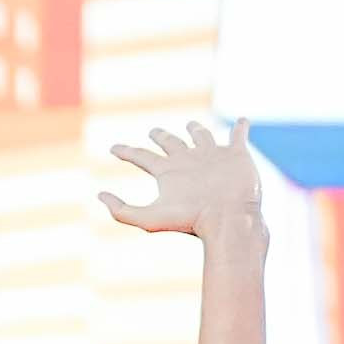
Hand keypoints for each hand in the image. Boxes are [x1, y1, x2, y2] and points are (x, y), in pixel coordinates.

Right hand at [103, 120, 261, 238]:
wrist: (228, 216)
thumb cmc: (189, 221)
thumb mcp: (149, 221)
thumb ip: (122, 211)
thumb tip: (100, 196)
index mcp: (168, 169)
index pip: (141, 157)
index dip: (126, 152)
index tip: (115, 148)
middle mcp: (189, 155)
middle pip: (171, 141)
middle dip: (161, 136)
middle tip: (155, 132)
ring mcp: (214, 152)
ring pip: (202, 135)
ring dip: (195, 130)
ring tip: (191, 126)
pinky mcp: (237, 154)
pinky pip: (239, 135)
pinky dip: (240, 128)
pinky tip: (243, 122)